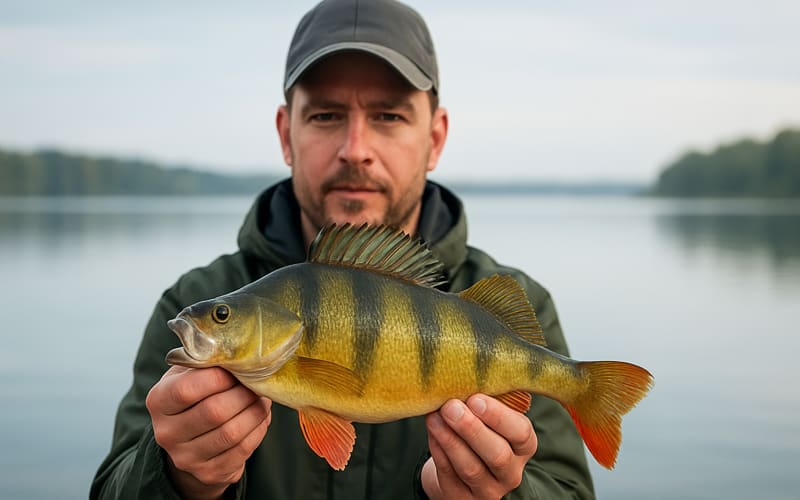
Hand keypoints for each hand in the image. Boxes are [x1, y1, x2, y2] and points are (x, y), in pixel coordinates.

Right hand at [146, 366, 270, 499]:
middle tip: (258, 382)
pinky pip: (242, 449)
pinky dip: (258, 429)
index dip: (219, 377)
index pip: (187, 388)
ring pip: (232, 432)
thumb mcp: (188, 374)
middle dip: (244, 394)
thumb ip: (204, 362)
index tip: (238, 368)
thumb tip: (235, 350)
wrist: (190, 441)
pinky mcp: (208, 472)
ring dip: (256, 411)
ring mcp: (186, 457)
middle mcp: (166, 432)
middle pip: (214, 411)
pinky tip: (261, 416)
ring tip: (262, 397)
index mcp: (157, 401)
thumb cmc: (194, 396)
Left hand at [421, 394, 537, 499]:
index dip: (499, 417)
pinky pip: (449, 474)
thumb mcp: (489, 417)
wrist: (458, 468)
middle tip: (451, 407)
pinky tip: (432, 431)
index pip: (521, 433)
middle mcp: (511, 472)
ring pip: (470, 467)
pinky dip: (438, 450)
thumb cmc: (478, 430)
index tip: (476, 399)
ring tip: (434, 417)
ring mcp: (488, 490)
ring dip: (450, 439)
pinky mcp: (462, 498)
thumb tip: (462, 376)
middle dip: (472, 429)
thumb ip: (484, 401)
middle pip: (497, 454)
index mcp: (523, 446)